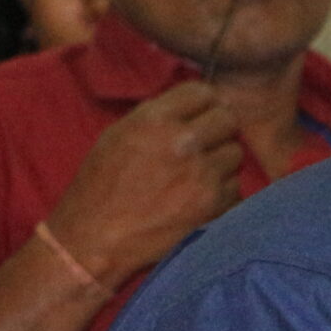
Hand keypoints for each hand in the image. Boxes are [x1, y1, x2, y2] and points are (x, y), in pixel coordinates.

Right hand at [46, 82, 243, 287]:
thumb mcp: (118, 136)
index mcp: (155, 119)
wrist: (95, 239)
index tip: (202, 115)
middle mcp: (183, 142)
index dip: (204, 103)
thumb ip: (158, 116)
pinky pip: (236, 188)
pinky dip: (223, 192)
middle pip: (228, 119)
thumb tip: (195, 106)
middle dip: (218, 130)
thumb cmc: (100, 187)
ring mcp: (202, 175)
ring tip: (197, 175)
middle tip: (205, 144)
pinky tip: (199, 198)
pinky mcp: (213, 205)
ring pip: (236, 154)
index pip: (202, 92)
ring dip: (222, 162)